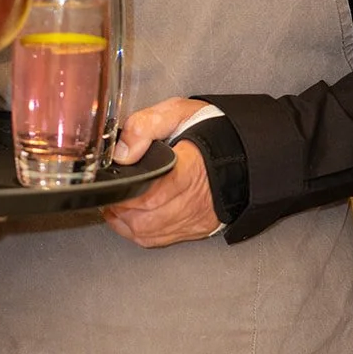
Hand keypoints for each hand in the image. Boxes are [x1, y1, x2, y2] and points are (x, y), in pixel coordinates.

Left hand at [102, 96, 219, 247]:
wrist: (241, 150)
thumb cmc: (208, 131)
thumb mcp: (175, 113)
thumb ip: (144, 127)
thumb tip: (122, 153)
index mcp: (190, 167)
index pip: (156, 190)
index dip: (129, 191)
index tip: (115, 184)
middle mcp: (195, 199)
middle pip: (148, 216)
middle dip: (121, 207)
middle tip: (111, 192)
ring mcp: (195, 217)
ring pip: (149, 232)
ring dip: (125, 221)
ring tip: (119, 202)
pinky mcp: (195, 228)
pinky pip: (159, 240)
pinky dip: (137, 231)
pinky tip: (131, 216)